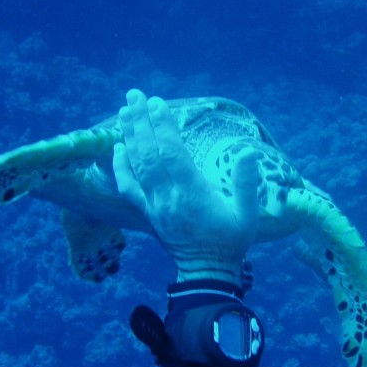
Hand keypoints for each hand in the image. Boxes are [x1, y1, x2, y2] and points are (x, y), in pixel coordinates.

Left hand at [112, 89, 259, 283]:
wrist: (207, 271)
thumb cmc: (230, 241)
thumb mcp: (248, 215)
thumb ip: (246, 184)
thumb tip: (247, 152)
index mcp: (192, 194)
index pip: (172, 154)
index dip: (163, 127)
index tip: (158, 103)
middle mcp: (168, 197)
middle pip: (148, 154)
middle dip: (140, 122)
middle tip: (134, 95)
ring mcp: (155, 205)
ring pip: (136, 167)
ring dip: (129, 137)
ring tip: (125, 110)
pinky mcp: (148, 213)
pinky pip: (128, 188)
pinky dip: (120, 167)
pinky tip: (118, 148)